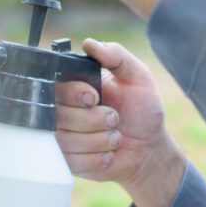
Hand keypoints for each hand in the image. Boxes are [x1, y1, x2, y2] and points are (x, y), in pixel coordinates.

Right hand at [56, 39, 186, 206]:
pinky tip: (108, 155)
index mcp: (75, 86)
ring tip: (115, 137)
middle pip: (58, 115)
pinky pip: (71, 162)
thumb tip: (89, 44)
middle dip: (93, 120)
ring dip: (98, 141)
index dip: (74, 93)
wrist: (149, 149)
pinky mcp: (67, 162)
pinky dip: (96, 160)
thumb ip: (116, 55)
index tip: (95, 97)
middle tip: (114, 118)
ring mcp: (63, 137)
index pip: (56, 86)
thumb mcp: (137, 76)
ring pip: (64, 140)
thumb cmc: (142, 110)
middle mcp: (64, 110)